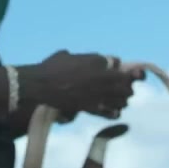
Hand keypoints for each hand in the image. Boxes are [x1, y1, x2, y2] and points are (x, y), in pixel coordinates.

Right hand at [18, 50, 144, 118]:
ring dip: (123, 98)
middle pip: (124, 80)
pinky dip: (114, 111)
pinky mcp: (91, 106)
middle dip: (127, 83)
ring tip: (123, 100)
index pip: (117, 62)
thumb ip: (79, 58)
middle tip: (127, 87)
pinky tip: (115, 112)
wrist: (41, 85)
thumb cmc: (50, 67)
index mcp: (95, 60)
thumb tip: (79, 58)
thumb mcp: (66, 55)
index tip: (116, 69)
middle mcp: (100, 75)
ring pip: (121, 96)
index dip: (118, 66)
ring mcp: (97, 92)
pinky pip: (110, 110)